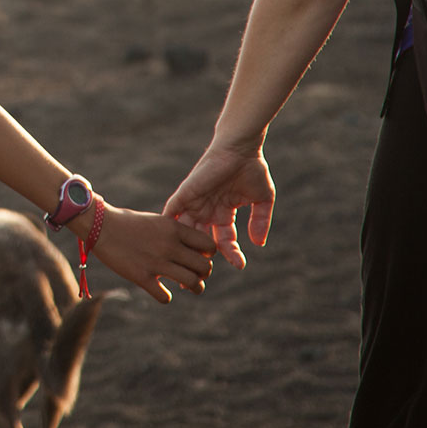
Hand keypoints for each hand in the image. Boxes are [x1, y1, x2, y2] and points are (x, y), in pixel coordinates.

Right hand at [89, 204, 214, 302]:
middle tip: (197, 274)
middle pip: (205, 266)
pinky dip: (165, 297)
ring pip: (192, 283)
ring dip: (195, 287)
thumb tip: (191, 247)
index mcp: (173, 229)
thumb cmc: (126, 221)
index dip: (208, 254)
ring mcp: (156, 262)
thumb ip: (174, 233)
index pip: (209, 245)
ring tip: (190, 287)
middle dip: (204, 273)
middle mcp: (169, 246)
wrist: (98, 225)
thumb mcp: (156, 220)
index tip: (200, 256)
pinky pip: (164, 297)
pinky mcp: (141, 277)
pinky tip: (161, 292)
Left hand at [163, 140, 273, 268]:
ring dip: (182, 248)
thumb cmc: (252, 169)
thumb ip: (260, 221)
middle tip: (195, 280)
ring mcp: (195, 202)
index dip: (231, 253)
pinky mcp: (186, 193)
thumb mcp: (261, 200)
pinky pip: (172, 211)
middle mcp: (207, 209)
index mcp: (224, 211)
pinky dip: (168, 225)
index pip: (224, 239)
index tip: (240, 265)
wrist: (240, 148)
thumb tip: (259, 244)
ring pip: (185, 231)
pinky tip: (165, 242)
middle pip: (200, 240)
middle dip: (198, 259)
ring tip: (180, 266)